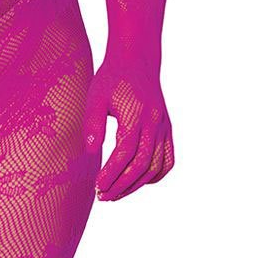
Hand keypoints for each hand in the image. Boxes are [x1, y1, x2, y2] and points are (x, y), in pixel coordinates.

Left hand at [84, 63, 174, 202]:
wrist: (137, 61)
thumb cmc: (112, 78)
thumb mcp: (96, 97)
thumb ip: (93, 124)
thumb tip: (90, 151)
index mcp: (136, 116)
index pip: (125, 153)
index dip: (111, 173)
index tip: (97, 186)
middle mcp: (154, 124)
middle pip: (142, 164)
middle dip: (122, 185)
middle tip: (103, 196)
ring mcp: (163, 127)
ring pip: (156, 166)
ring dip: (137, 184)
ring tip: (116, 194)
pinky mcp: (167, 129)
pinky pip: (168, 159)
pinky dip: (156, 175)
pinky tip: (139, 181)